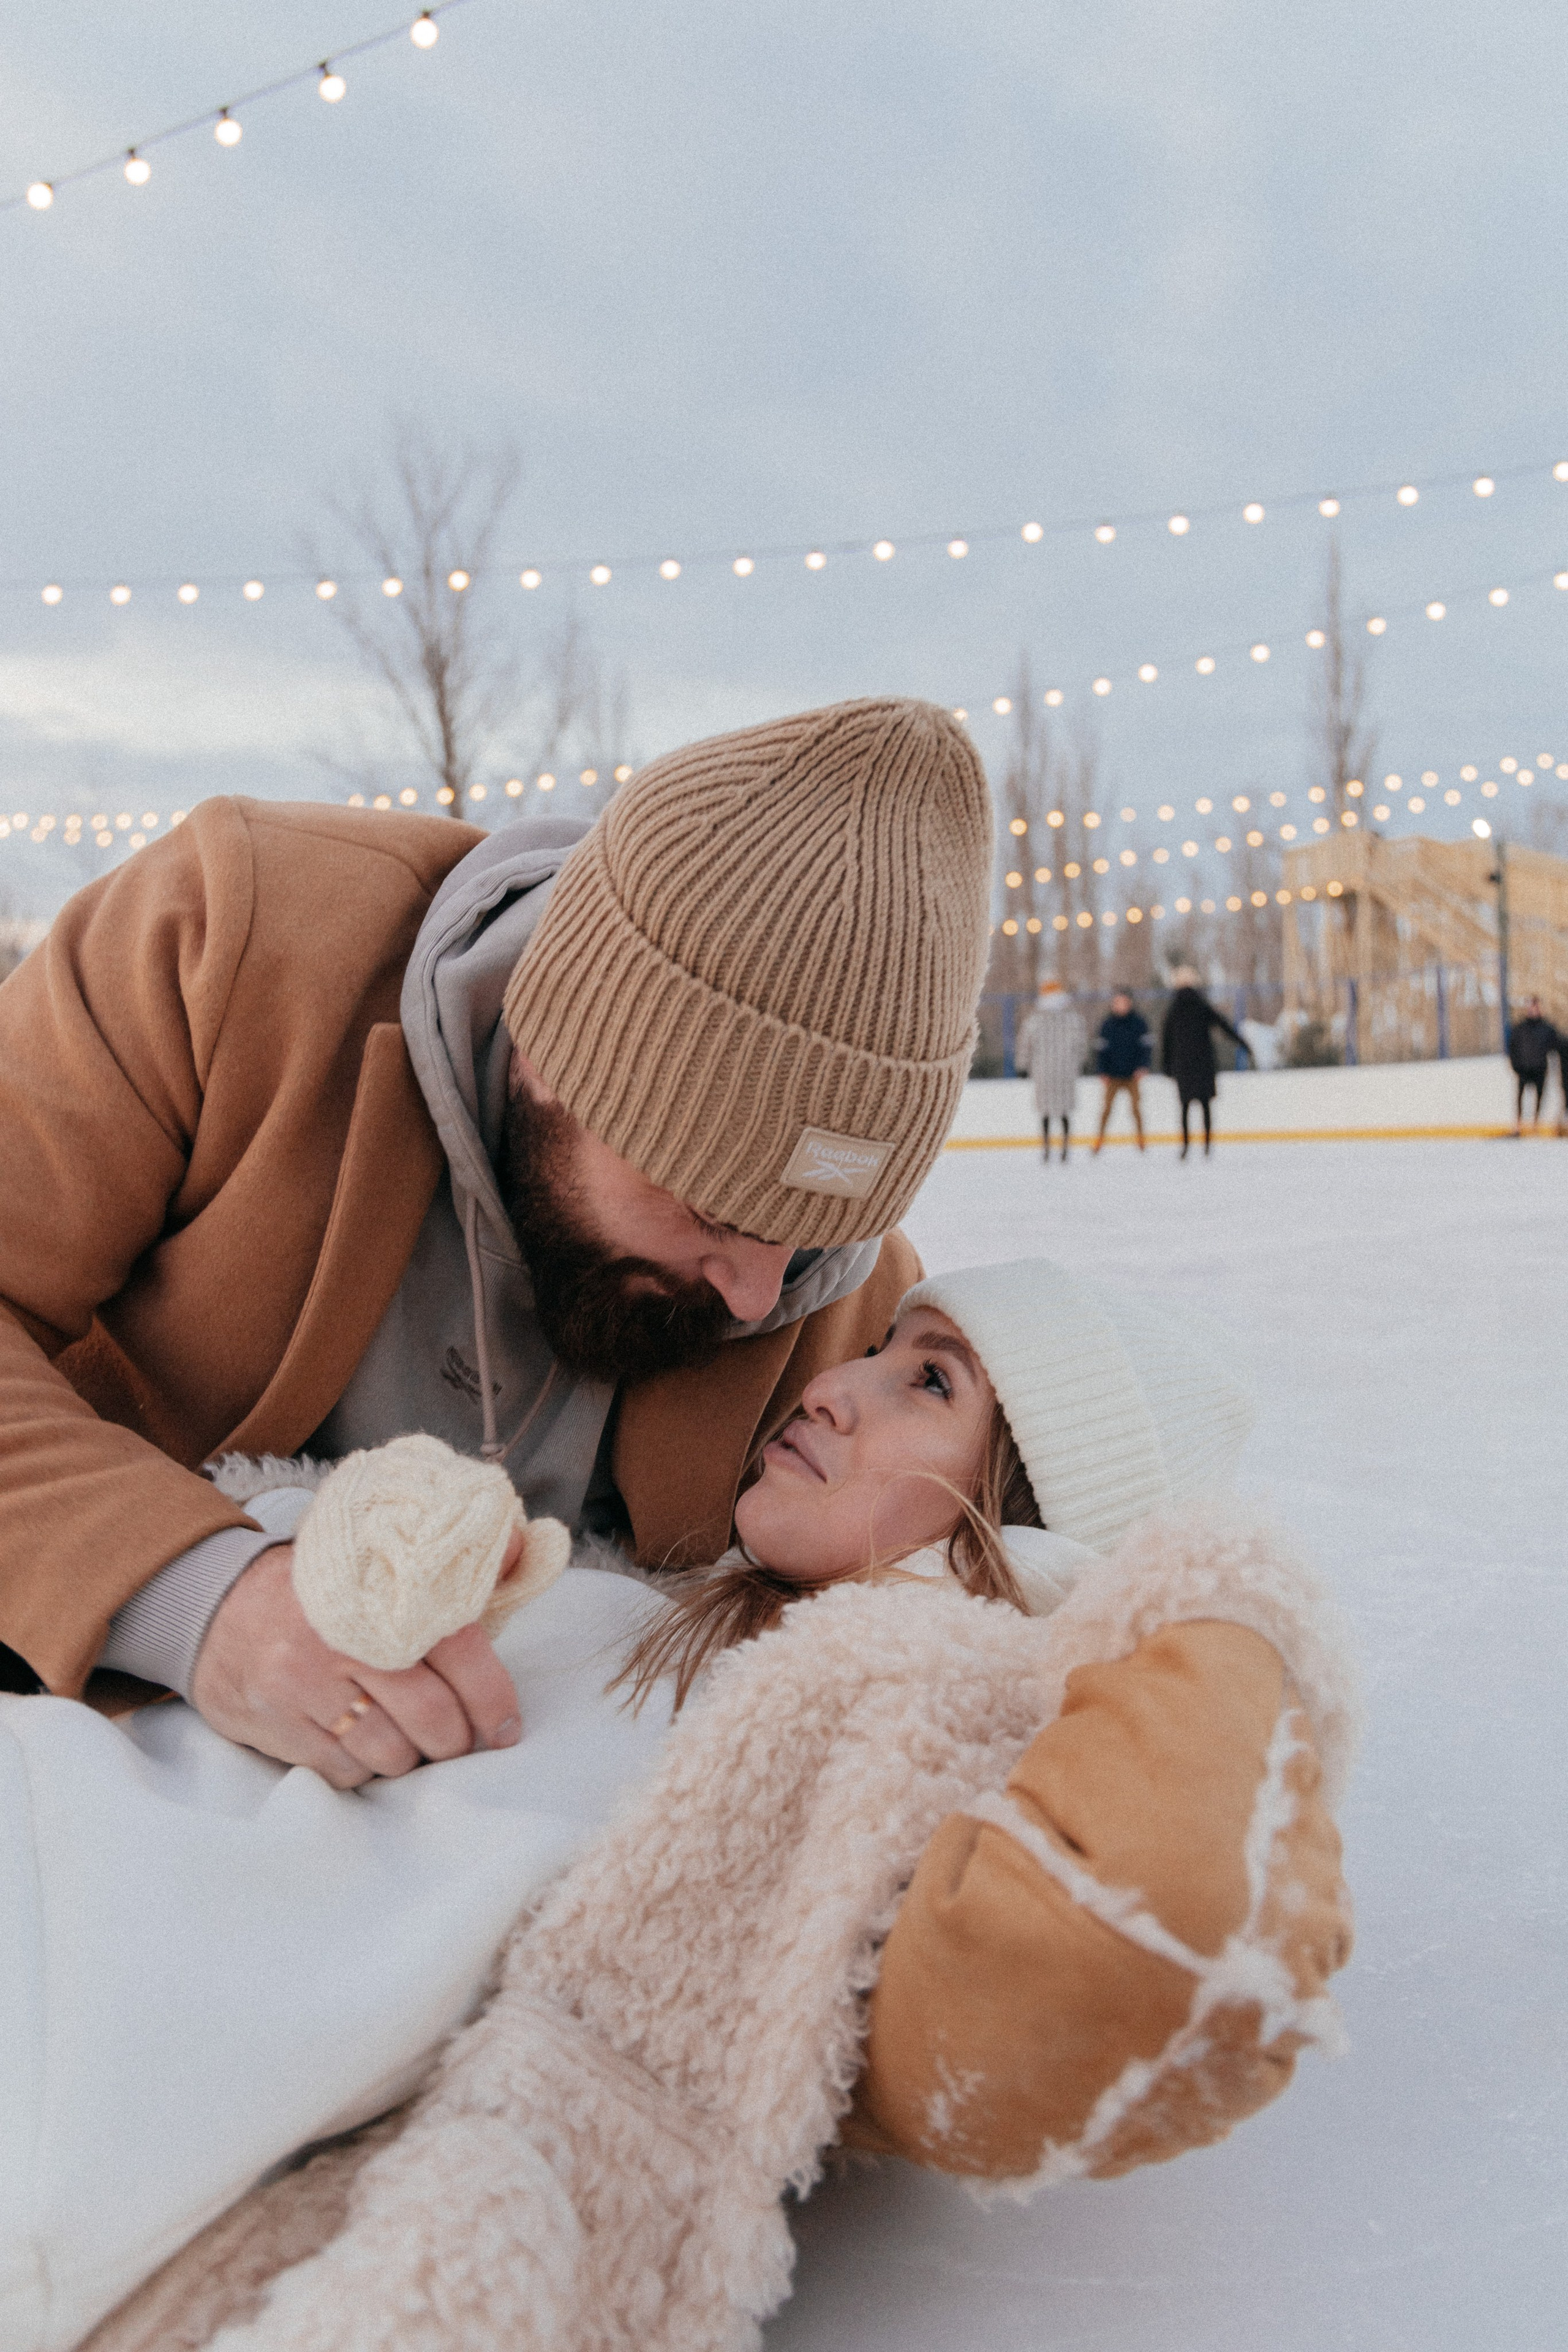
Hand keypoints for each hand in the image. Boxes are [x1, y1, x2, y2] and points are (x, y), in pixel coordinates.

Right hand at [190, 1544, 522, 1788]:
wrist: (212, 1603)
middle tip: (460, 1741)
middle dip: (455, 1740)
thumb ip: (453, 1563)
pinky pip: (343, 1772)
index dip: (492, 1698)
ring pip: (389, 1753)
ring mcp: (303, 1686)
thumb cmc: (318, 1587)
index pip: (460, 1651)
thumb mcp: (379, 1560)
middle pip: (430, 1716)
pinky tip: (360, 1745)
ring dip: (410, 1758)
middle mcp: (342, 1639)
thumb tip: (523, 1548)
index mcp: (379, 1593)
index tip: (505, 1727)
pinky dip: (363, 1769)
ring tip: (409, 1741)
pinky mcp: (273, 1723)